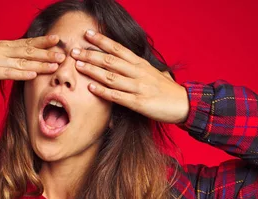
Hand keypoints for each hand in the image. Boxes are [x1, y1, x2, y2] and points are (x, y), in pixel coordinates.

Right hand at [0, 35, 65, 84]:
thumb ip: (7, 59)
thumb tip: (22, 64)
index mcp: (4, 46)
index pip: (27, 43)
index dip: (43, 41)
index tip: (58, 40)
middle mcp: (2, 50)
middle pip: (29, 50)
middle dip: (47, 52)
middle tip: (64, 54)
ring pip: (22, 61)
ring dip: (40, 63)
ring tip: (55, 65)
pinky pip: (9, 72)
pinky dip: (22, 73)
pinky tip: (34, 74)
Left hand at [69, 30, 189, 123]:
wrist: (183, 104)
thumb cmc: (167, 90)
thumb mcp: (153, 73)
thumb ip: (138, 68)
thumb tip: (126, 62)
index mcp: (140, 64)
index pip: (118, 48)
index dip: (102, 41)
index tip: (87, 34)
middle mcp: (138, 72)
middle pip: (110, 60)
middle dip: (91, 54)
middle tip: (74, 50)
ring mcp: (138, 87)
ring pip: (111, 76)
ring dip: (93, 70)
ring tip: (78, 65)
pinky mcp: (138, 102)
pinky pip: (117, 96)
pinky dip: (103, 91)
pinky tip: (90, 87)